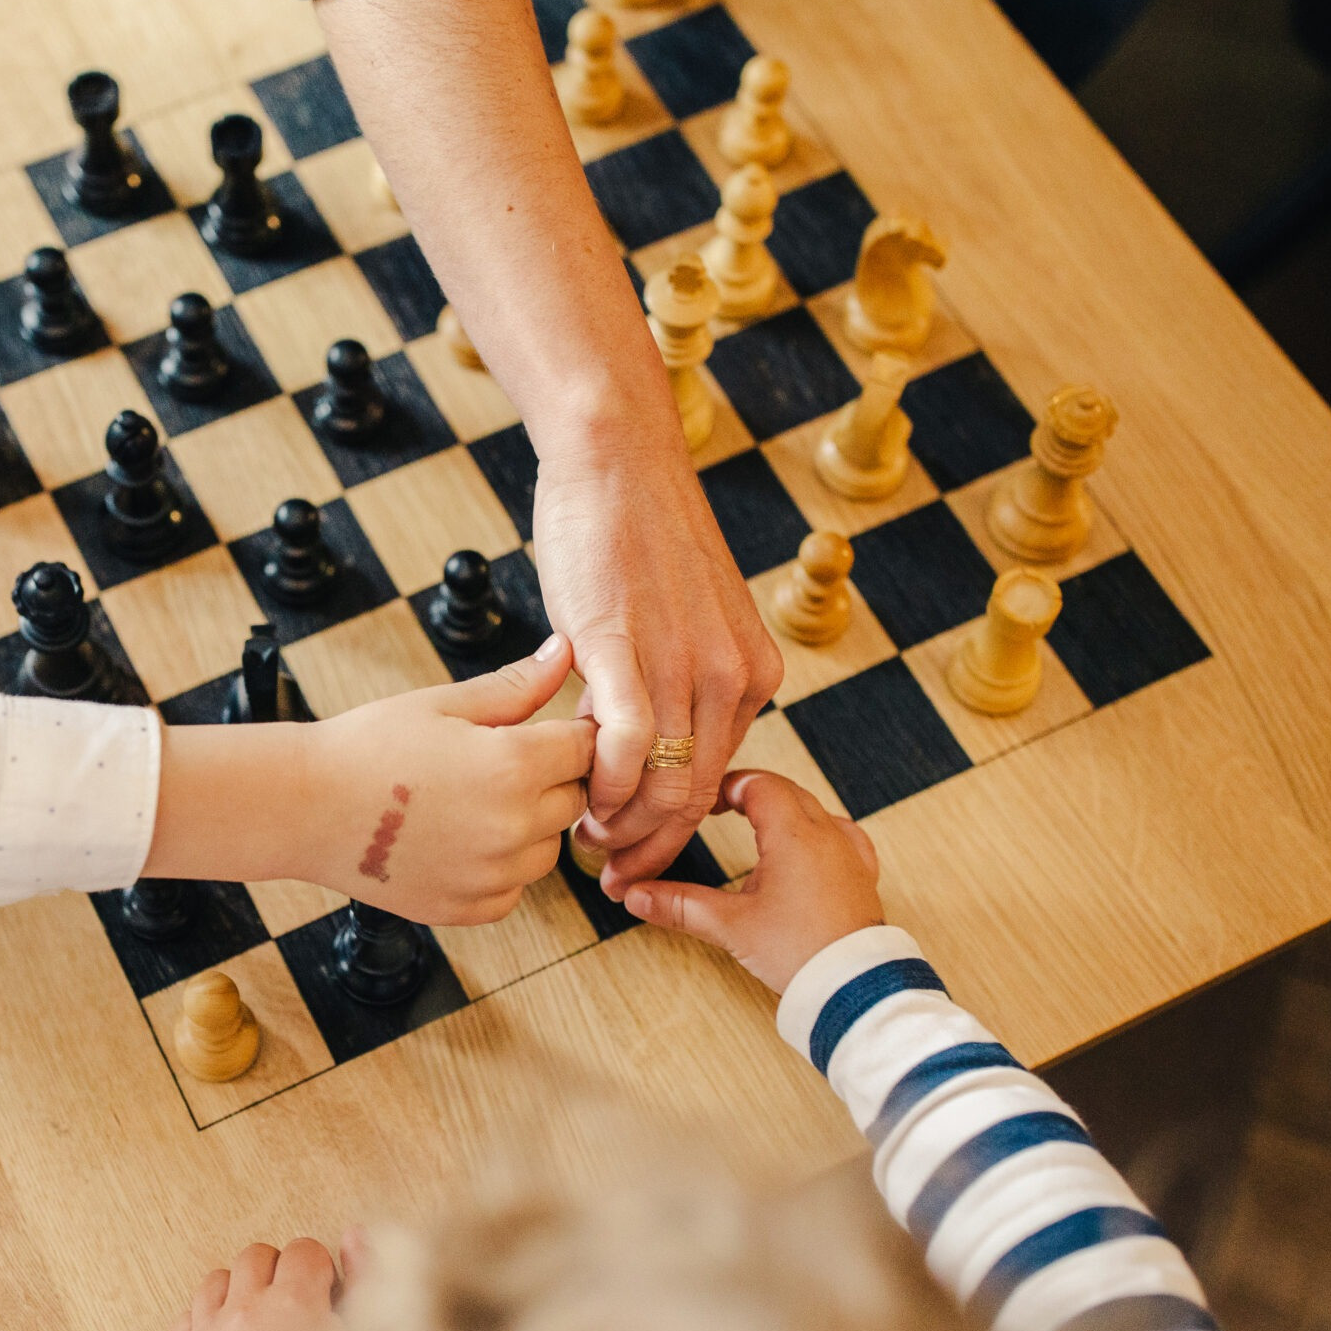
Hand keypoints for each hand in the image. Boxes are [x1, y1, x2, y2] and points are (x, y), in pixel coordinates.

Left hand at [168, 1233, 361, 1330]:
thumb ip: (364, 1283)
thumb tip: (354, 1235)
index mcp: (293, 1306)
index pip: (302, 1249)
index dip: (317, 1272)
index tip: (320, 1295)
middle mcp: (245, 1314)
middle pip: (257, 1256)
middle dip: (278, 1276)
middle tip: (292, 1310)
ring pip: (216, 1281)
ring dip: (238, 1294)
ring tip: (258, 1323)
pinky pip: (184, 1320)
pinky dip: (204, 1325)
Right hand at [295, 633, 594, 924]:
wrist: (306, 806)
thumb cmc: (370, 743)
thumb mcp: (445, 703)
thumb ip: (516, 686)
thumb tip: (564, 650)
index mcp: (513, 764)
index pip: (586, 749)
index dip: (570, 735)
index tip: (542, 732)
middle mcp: (513, 826)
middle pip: (574, 800)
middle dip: (550, 779)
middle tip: (495, 763)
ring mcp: (493, 874)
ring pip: (548, 848)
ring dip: (528, 826)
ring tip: (472, 801)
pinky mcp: (472, 908)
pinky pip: (515, 887)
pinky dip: (499, 867)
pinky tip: (457, 838)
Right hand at [532, 437, 781, 896]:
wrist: (616, 462)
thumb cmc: (638, 535)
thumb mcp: (686, 620)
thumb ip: (680, 679)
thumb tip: (646, 740)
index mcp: (751, 672)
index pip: (720, 780)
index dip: (676, 830)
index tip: (638, 852)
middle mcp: (730, 675)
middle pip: (695, 797)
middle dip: (650, 847)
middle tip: (607, 868)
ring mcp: (682, 663)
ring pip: (663, 783)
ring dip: (620, 825)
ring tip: (584, 838)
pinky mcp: (624, 649)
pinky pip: (625, 745)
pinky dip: (601, 785)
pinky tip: (579, 795)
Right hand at [621, 770, 883, 990]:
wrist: (852, 985)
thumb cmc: (798, 952)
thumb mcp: (730, 925)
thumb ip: (680, 905)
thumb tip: (634, 896)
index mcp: (792, 834)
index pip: (757, 784)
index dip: (726, 786)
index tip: (704, 801)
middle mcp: (826, 834)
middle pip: (785, 790)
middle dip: (751, 792)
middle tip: (721, 806)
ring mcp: (849, 853)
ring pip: (814, 809)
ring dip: (785, 807)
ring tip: (759, 821)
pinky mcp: (863, 875)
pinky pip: (842, 834)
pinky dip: (819, 829)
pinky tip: (812, 843)